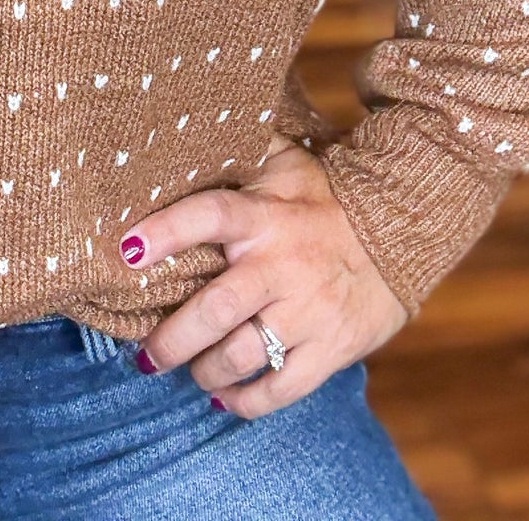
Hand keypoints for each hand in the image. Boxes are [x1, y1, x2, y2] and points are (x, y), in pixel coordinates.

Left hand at [119, 141, 408, 417]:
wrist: (402, 231)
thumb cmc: (326, 196)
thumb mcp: (286, 163)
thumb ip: (239, 152)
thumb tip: (187, 126)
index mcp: (265, 215)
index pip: (209, 215)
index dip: (166, 231)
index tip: (126, 249)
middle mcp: (283, 265)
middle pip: (216, 308)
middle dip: (172, 338)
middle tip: (146, 354)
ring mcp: (309, 311)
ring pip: (242, 355)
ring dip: (205, 371)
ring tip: (188, 372)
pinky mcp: (332, 347)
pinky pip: (282, 388)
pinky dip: (247, 402)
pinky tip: (226, 399)